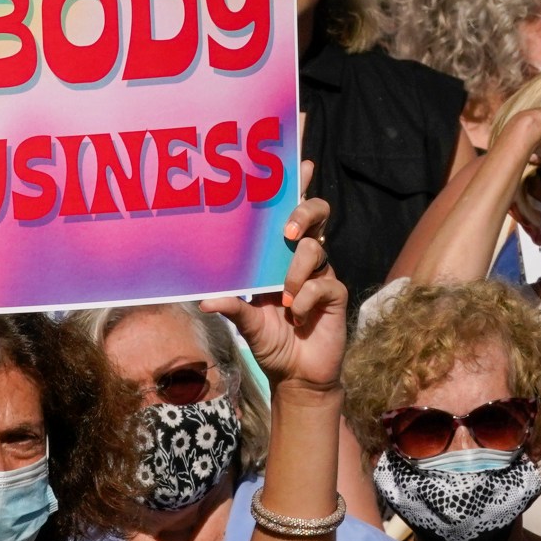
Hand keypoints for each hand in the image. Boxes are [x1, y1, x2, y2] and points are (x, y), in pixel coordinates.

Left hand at [205, 198, 344, 392]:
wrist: (295, 376)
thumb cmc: (271, 343)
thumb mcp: (246, 323)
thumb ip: (232, 307)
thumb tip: (205, 300)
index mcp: (278, 258)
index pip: (290, 215)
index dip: (299, 188)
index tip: (301, 164)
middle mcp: (301, 260)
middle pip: (316, 216)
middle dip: (305, 213)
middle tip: (287, 231)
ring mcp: (321, 276)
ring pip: (316, 250)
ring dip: (296, 272)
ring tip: (284, 300)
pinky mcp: (335, 295)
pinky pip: (324, 284)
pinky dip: (306, 299)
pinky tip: (298, 316)